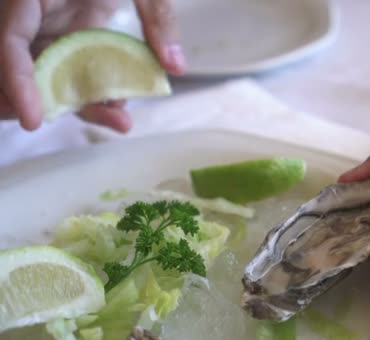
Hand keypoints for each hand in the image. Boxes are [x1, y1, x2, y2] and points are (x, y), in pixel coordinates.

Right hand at [0, 0, 184, 131]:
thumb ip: (158, 17)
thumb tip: (174, 66)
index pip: (8, 43)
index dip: (16, 82)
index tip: (31, 119)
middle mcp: (29, 13)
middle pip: (22, 68)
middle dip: (52, 103)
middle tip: (113, 118)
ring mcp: (44, 25)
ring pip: (43, 75)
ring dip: (76, 102)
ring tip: (121, 115)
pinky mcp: (61, 32)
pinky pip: (64, 69)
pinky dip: (87, 91)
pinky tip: (119, 102)